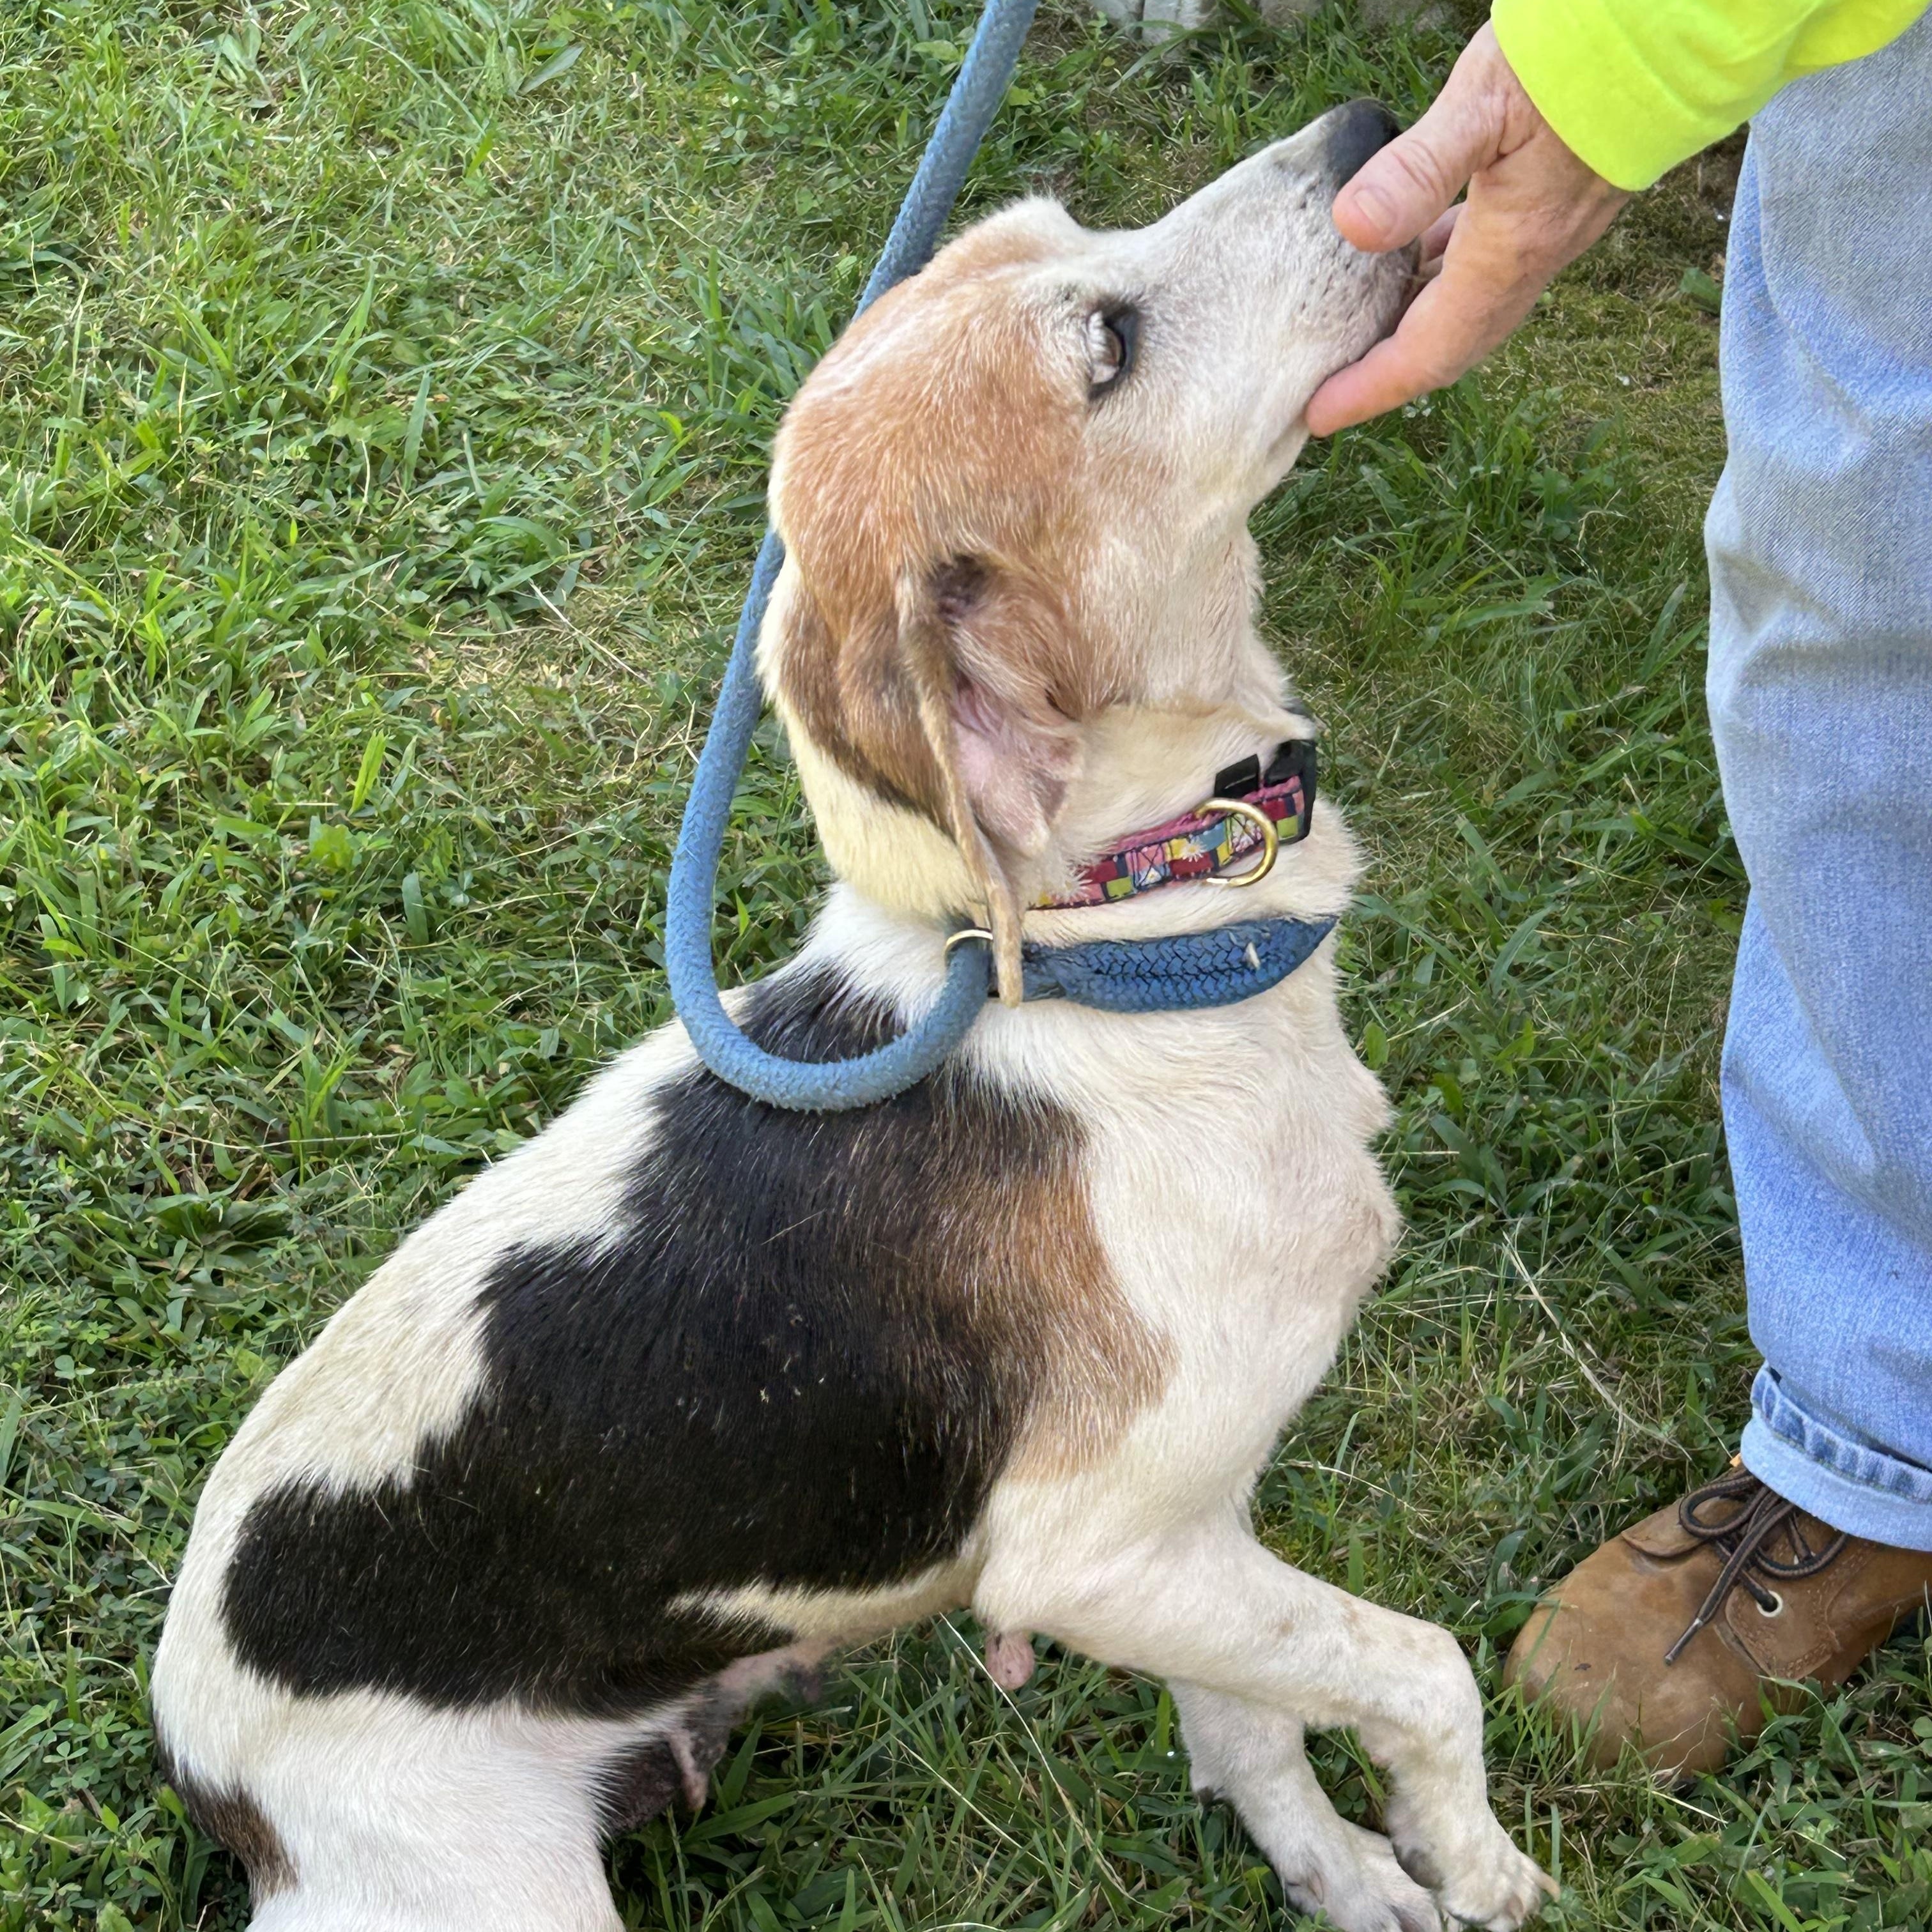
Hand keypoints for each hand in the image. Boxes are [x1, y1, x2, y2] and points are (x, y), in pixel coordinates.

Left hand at [1305, 24, 1629, 436]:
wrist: (1680, 26)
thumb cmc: (1583, 52)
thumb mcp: (1485, 100)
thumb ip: (1418, 168)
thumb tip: (1353, 225)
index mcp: (1510, 251)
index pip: (1428, 352)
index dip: (1371, 391)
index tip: (1318, 416)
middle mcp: (1534, 256)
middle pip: (1451, 343)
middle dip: (1391, 374)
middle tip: (1330, 388)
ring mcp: (1551, 230)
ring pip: (1471, 306)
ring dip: (1416, 327)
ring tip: (1359, 333)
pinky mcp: (1558, 200)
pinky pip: (1489, 265)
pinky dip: (1442, 278)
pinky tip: (1413, 255)